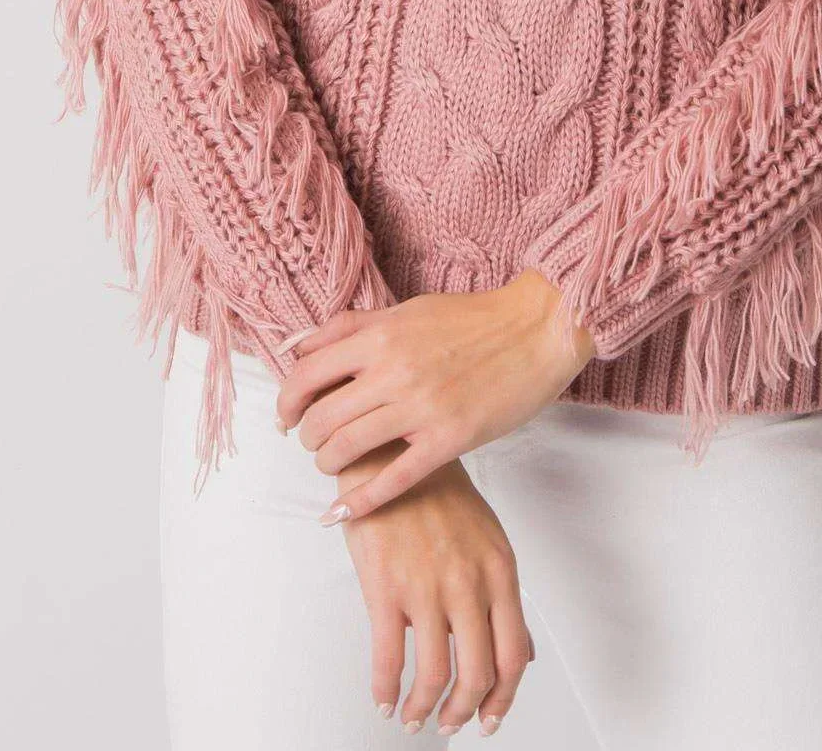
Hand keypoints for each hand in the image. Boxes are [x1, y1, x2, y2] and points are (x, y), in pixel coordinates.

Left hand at [274, 269, 597, 520]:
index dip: (286, 400)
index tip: (285, 416)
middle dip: (307, 436)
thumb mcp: (408, 310)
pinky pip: (393, 479)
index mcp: (382, 336)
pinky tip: (340, 512)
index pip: (307, 373)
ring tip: (332, 464)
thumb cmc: (473, 319)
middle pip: (321, 416)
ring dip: (328, 463)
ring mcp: (421, 407)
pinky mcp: (449, 439)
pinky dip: (360, 501)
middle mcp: (394, 371)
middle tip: (312, 442)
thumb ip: (355, 326)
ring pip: (348, 447)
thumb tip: (304, 347)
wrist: (536, 330)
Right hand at [334, 443, 535, 734]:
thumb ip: (503, 597)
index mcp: (499, 571)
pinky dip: (386, 689)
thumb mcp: (487, 539)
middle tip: (448, 723)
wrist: (392, 455)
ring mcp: (428, 586)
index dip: (502, 699)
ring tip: (413, 716)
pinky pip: (389, 657)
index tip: (488, 719)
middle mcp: (469, 583)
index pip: (513, 655)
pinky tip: (383, 698)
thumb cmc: (437, 495)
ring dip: (423, 708)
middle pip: (477, 674)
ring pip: (435, 675)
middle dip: (463, 712)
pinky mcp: (386, 586)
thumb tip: (523, 652)